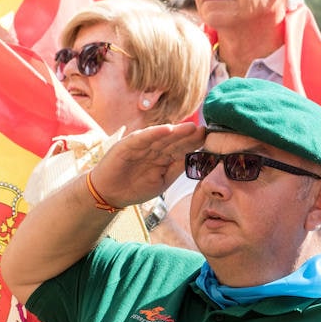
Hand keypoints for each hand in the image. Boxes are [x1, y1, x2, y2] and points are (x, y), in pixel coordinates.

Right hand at [90, 122, 204, 210]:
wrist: (109, 193)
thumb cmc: (136, 187)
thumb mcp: (163, 180)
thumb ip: (177, 169)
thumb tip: (197, 160)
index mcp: (163, 156)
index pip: (182, 148)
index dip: (195, 144)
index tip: (211, 140)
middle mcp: (153, 148)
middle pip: (174, 140)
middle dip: (190, 136)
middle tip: (206, 130)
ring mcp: (141, 145)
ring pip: (161, 137)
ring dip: (176, 132)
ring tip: (192, 127)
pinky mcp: (127, 146)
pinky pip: (142, 138)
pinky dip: (154, 133)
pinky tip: (167, 129)